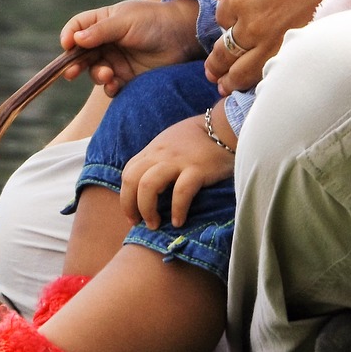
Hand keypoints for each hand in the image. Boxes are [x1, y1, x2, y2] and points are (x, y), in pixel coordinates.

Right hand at [59, 0, 200, 96]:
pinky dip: (109, 87)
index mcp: (103, 22)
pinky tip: (114, 85)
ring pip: (95, 71)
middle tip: (72, 72)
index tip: (67, 46)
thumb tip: (75, 39)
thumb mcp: (125, 21)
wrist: (184, 37)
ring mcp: (117, 60)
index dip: (69, 36)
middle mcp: (106, 41)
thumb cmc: (154, 21)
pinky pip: (111, 86)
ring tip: (107, 74)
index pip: (77, 27)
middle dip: (75, 63)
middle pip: (81, 54)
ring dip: (96, 75)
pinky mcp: (128, 77)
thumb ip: (100, 31)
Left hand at [120, 111, 234, 228]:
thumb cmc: (197, 138)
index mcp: (152, 150)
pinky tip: (178, 222)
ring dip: (147, 209)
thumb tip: (150, 184)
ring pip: (149, 185)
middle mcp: (160, 155)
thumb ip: (158, 159)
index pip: (128, 173)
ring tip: (154, 225)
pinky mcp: (197, 169)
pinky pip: (181, 192)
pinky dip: (177, 209)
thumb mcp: (170, 143)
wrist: (224, 127)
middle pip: (132, 180)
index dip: (126, 196)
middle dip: (130, 205)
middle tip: (138, 222)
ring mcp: (177, 161)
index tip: (132, 214)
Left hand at [206, 0, 350, 93]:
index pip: (222, 20)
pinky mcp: (298, 50)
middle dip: (217, 63)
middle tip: (213, 73)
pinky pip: (270, 74)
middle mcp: (252, 22)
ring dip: (230, 80)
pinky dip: (259, 83)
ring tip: (224, 86)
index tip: (232, 28)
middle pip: (225, 50)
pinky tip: (256, 88)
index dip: (227, 24)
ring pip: (243, 70)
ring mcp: (275, 40)